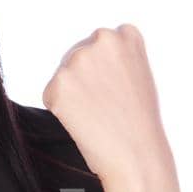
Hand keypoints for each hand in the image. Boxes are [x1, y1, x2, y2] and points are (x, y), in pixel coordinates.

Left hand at [41, 25, 174, 188]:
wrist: (137, 156)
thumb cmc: (140, 123)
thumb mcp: (140, 75)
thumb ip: (117, 58)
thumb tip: (86, 57)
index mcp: (126, 35)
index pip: (102, 43)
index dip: (107, 70)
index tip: (118, 89)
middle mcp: (102, 39)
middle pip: (78, 56)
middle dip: (85, 79)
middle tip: (106, 106)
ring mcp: (78, 60)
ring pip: (64, 76)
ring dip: (73, 95)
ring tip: (98, 115)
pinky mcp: (58, 84)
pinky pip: (51, 95)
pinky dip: (62, 110)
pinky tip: (85, 122)